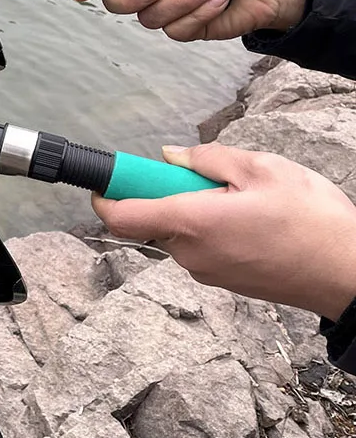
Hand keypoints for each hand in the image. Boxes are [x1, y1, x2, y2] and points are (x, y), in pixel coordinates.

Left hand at [92, 142, 355, 320]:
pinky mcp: (221, 280)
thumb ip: (209, 159)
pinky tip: (253, 220)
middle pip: (154, 219)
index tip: (109, 178)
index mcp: (190, 223)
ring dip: (197, 210)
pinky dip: (212, 228)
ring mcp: (204, 271)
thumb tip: (171, 157)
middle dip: (170, 193)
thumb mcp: (262, 168)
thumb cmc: (310, 219)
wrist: (347, 273)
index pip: (122, 216)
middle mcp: (188, 253)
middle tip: (212, 178)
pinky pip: (201, 246)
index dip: (106, 196)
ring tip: (246, 200)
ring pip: (180, 231)